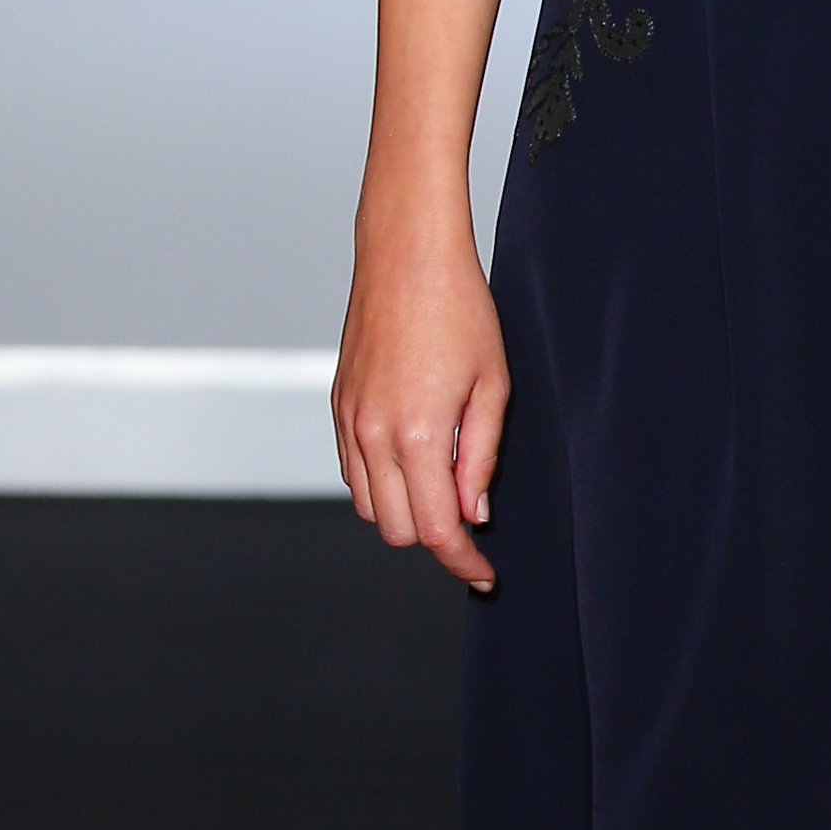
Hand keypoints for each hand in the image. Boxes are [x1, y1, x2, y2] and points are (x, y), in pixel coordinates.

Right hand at [332, 193, 508, 591]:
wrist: (406, 255)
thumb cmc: (459, 310)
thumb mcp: (492, 386)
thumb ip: (481, 457)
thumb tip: (474, 512)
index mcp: (418, 434)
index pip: (436, 530)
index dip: (462, 561)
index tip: (483, 573)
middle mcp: (373, 435)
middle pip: (397, 530)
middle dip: (436, 536)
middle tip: (471, 519)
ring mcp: (349, 422)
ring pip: (370, 508)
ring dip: (406, 512)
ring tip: (444, 485)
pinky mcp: (338, 407)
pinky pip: (352, 473)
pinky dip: (381, 484)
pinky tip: (414, 462)